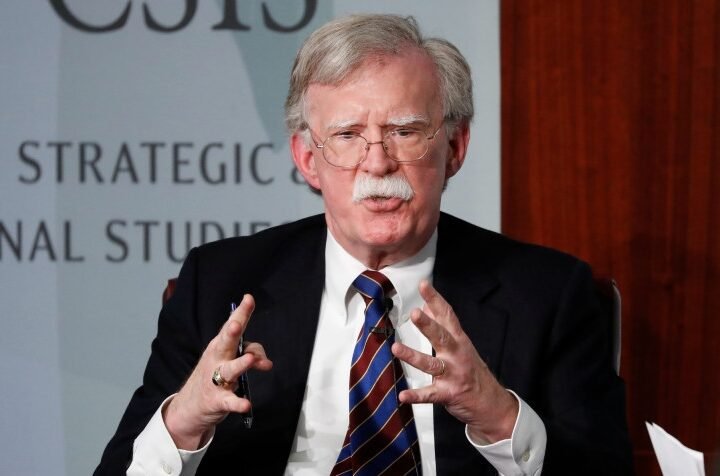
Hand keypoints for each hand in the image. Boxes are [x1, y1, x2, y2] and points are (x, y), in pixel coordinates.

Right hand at [163, 294, 272, 449]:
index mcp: (220, 346)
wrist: (189, 407)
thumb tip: (267, 362)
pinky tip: (246, 404)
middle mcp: (216, 359)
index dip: (241, 313)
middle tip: (237, 325)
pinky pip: (229, 401)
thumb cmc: (214, 376)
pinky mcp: (217, 401)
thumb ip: (252, 353)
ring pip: (229, 370)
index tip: (248, 299)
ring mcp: (215, 380)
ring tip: (251, 359)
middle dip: (231, 333)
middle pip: (225, 343)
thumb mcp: (230, 360)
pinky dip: (238, 403)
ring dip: (240, 364)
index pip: (231, 326)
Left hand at [392, 280, 517, 443]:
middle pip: (442, 337)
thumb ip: (442, 324)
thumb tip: (426, 303)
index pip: (447, 316)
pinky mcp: (448, 393)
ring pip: (431, 364)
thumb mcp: (460, 343)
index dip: (435, 299)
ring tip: (395, 348)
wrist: (490, 403)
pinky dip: (416, 395)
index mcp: (458, 340)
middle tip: (415, 313)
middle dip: (428, 324)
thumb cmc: (471, 369)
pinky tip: (403, 396)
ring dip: (413, 356)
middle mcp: (456, 354)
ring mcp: (453, 374)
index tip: (424, 285)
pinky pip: (430, 394)